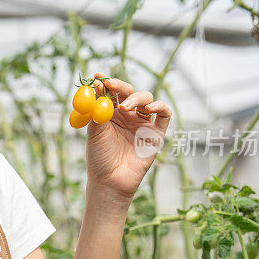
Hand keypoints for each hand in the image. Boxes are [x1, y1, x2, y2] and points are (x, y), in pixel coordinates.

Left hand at [85, 72, 171, 201]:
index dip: (106, 82)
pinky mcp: (155, 134)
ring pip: (146, 99)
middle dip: (120, 86)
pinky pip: (164, 115)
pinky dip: (160, 107)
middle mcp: (127, 115)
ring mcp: (142, 123)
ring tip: (124, 107)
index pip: (110, 92)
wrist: (110, 181)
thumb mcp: (94, 133)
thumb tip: (94, 87)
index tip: (97, 76)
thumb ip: (97, 111)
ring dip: (136, 98)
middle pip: (129, 92)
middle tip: (111, 85)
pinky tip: (148, 109)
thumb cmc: (99, 158)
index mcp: (110, 113)